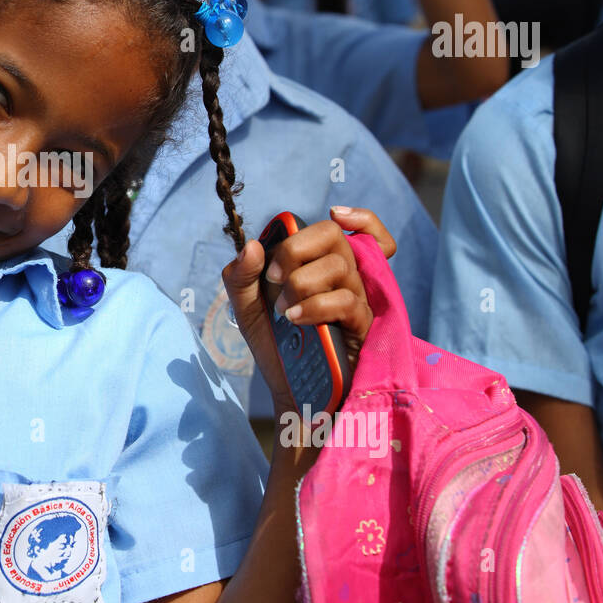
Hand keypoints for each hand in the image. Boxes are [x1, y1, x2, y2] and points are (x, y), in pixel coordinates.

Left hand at [221, 206, 396, 415]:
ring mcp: (357, 300)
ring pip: (339, 266)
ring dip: (300, 283)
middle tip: (274, 278)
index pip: (356, 231)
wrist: (287, 390)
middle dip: (296, 249)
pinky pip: (347, 300)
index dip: (359, 217)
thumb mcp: (247, 307)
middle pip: (335, 237)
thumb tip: (254, 246)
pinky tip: (294, 318)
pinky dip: (315, 305)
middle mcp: (345, 278)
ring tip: (282, 310)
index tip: (333, 213)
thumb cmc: (274, 344)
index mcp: (323, 266)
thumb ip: (241, 275)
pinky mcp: (361, 327)